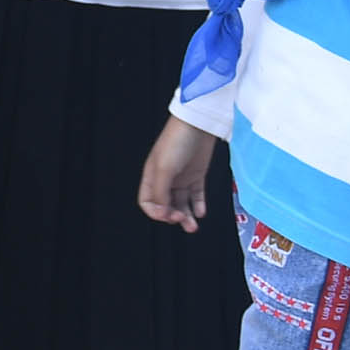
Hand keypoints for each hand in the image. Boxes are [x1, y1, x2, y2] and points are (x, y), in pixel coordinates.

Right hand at [137, 118, 218, 234]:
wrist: (199, 124)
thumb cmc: (177, 142)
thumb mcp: (164, 169)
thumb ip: (161, 193)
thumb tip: (161, 212)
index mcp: (152, 176)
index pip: (148, 202)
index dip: (156, 212)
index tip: (167, 216)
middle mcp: (165, 179)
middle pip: (166, 205)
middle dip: (173, 216)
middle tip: (183, 220)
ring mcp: (181, 177)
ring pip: (181, 203)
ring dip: (187, 215)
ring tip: (193, 225)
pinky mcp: (196, 174)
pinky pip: (196, 195)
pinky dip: (199, 205)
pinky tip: (201, 212)